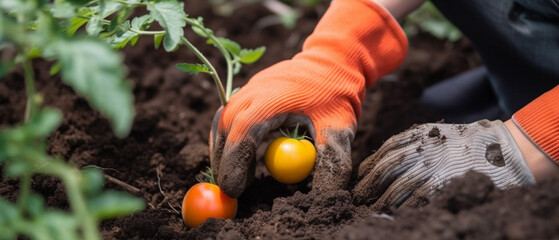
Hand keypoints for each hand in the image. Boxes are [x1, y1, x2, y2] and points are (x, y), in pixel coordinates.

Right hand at [209, 0, 407, 197]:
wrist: (334, 60)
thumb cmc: (336, 95)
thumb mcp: (340, 130)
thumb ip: (331, 164)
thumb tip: (324, 200)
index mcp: (272, 97)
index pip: (244, 132)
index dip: (235, 162)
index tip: (234, 191)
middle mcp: (253, 90)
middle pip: (225, 128)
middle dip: (223, 162)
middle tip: (230, 192)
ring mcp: (248, 88)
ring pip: (221, 122)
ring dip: (223, 150)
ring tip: (236, 178)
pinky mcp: (248, 90)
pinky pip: (228, 116)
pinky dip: (228, 138)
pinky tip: (240, 156)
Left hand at [353, 119, 535, 211]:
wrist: (503, 149)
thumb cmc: (468, 143)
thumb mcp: (437, 133)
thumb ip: (413, 143)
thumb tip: (385, 159)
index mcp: (418, 136)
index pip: (383, 152)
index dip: (368, 166)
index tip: (359, 176)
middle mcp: (421, 151)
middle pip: (384, 170)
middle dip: (367, 185)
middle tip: (357, 197)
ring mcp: (432, 170)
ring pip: (395, 188)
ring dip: (379, 201)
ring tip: (369, 210)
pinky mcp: (443, 187)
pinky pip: (415, 202)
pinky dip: (400, 211)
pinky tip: (392, 216)